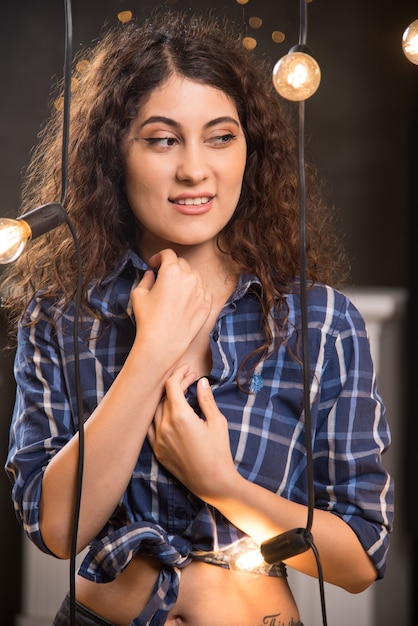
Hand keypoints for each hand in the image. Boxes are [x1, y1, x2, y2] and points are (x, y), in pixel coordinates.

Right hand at [130, 249, 212, 366]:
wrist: (163, 343)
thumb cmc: (147, 319)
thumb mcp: (138, 294)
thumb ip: (146, 279)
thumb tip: (151, 274)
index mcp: (171, 271)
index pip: (168, 254)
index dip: (159, 257)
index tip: (154, 265)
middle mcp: (189, 277)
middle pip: (182, 263)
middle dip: (172, 267)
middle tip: (163, 277)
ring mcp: (201, 291)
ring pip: (194, 276)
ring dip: (185, 278)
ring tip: (175, 291)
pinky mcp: (207, 305)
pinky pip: (203, 291)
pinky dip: (195, 292)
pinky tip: (185, 301)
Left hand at [148, 364, 236, 501]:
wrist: (212, 483)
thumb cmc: (219, 452)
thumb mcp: (217, 422)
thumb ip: (206, 400)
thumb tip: (202, 382)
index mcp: (180, 416)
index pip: (171, 386)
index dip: (179, 374)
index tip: (188, 369)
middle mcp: (164, 426)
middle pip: (164, 396)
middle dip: (176, 385)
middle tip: (190, 380)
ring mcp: (158, 439)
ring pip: (156, 410)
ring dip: (167, 399)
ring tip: (180, 394)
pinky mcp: (157, 451)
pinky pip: (151, 427)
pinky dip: (158, 416)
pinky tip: (168, 412)